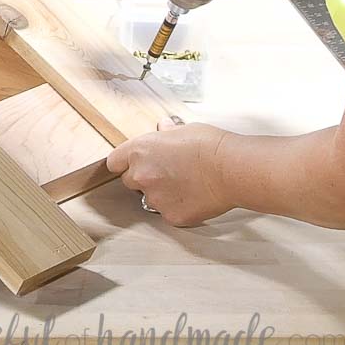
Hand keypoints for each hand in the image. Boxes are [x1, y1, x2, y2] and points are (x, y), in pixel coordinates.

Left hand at [106, 120, 232, 225]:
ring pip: (150, 199)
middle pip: (130, 181)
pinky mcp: (172, 216)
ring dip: (161, 194)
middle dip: (143, 178)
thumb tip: (164, 129)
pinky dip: (177, 208)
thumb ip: (166, 133)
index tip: (131, 165)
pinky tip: (193, 198)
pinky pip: (168, 213)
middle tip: (166, 174)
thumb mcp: (182, 129)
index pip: (114, 162)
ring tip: (184, 185)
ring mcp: (155, 198)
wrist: (230, 169)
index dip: (124, 163)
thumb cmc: (209, 146)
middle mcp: (141, 175)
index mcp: (139, 151)